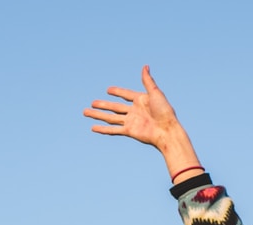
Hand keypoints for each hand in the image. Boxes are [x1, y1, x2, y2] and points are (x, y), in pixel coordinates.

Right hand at [84, 65, 201, 180]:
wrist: (167, 130)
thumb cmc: (165, 111)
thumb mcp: (155, 93)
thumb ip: (148, 81)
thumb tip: (145, 66)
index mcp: (141, 100)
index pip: (126, 94)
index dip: (117, 92)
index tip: (108, 90)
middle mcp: (134, 111)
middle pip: (114, 107)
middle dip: (103, 105)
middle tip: (92, 102)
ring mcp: (131, 121)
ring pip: (110, 117)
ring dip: (98, 115)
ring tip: (86, 112)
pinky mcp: (129, 131)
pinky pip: (113, 129)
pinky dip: (103, 129)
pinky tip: (93, 127)